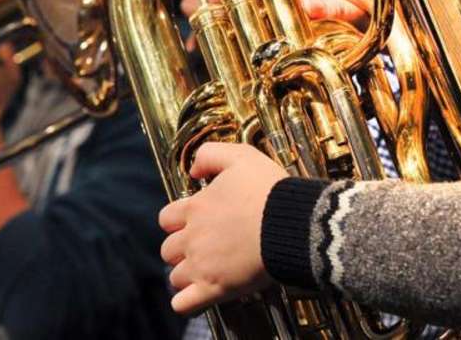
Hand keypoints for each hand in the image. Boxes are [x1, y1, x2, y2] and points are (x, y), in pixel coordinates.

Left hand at [159, 143, 287, 314]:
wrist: (293, 223)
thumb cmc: (271, 191)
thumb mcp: (241, 156)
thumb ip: (210, 155)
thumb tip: (193, 170)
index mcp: (196, 208)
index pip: (166, 218)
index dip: (178, 220)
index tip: (194, 222)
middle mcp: (193, 238)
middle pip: (168, 250)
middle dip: (181, 249)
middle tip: (202, 247)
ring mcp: (202, 265)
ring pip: (175, 277)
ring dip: (186, 274)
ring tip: (205, 270)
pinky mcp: (215, 289)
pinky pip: (184, 304)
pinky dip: (186, 302)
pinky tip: (196, 295)